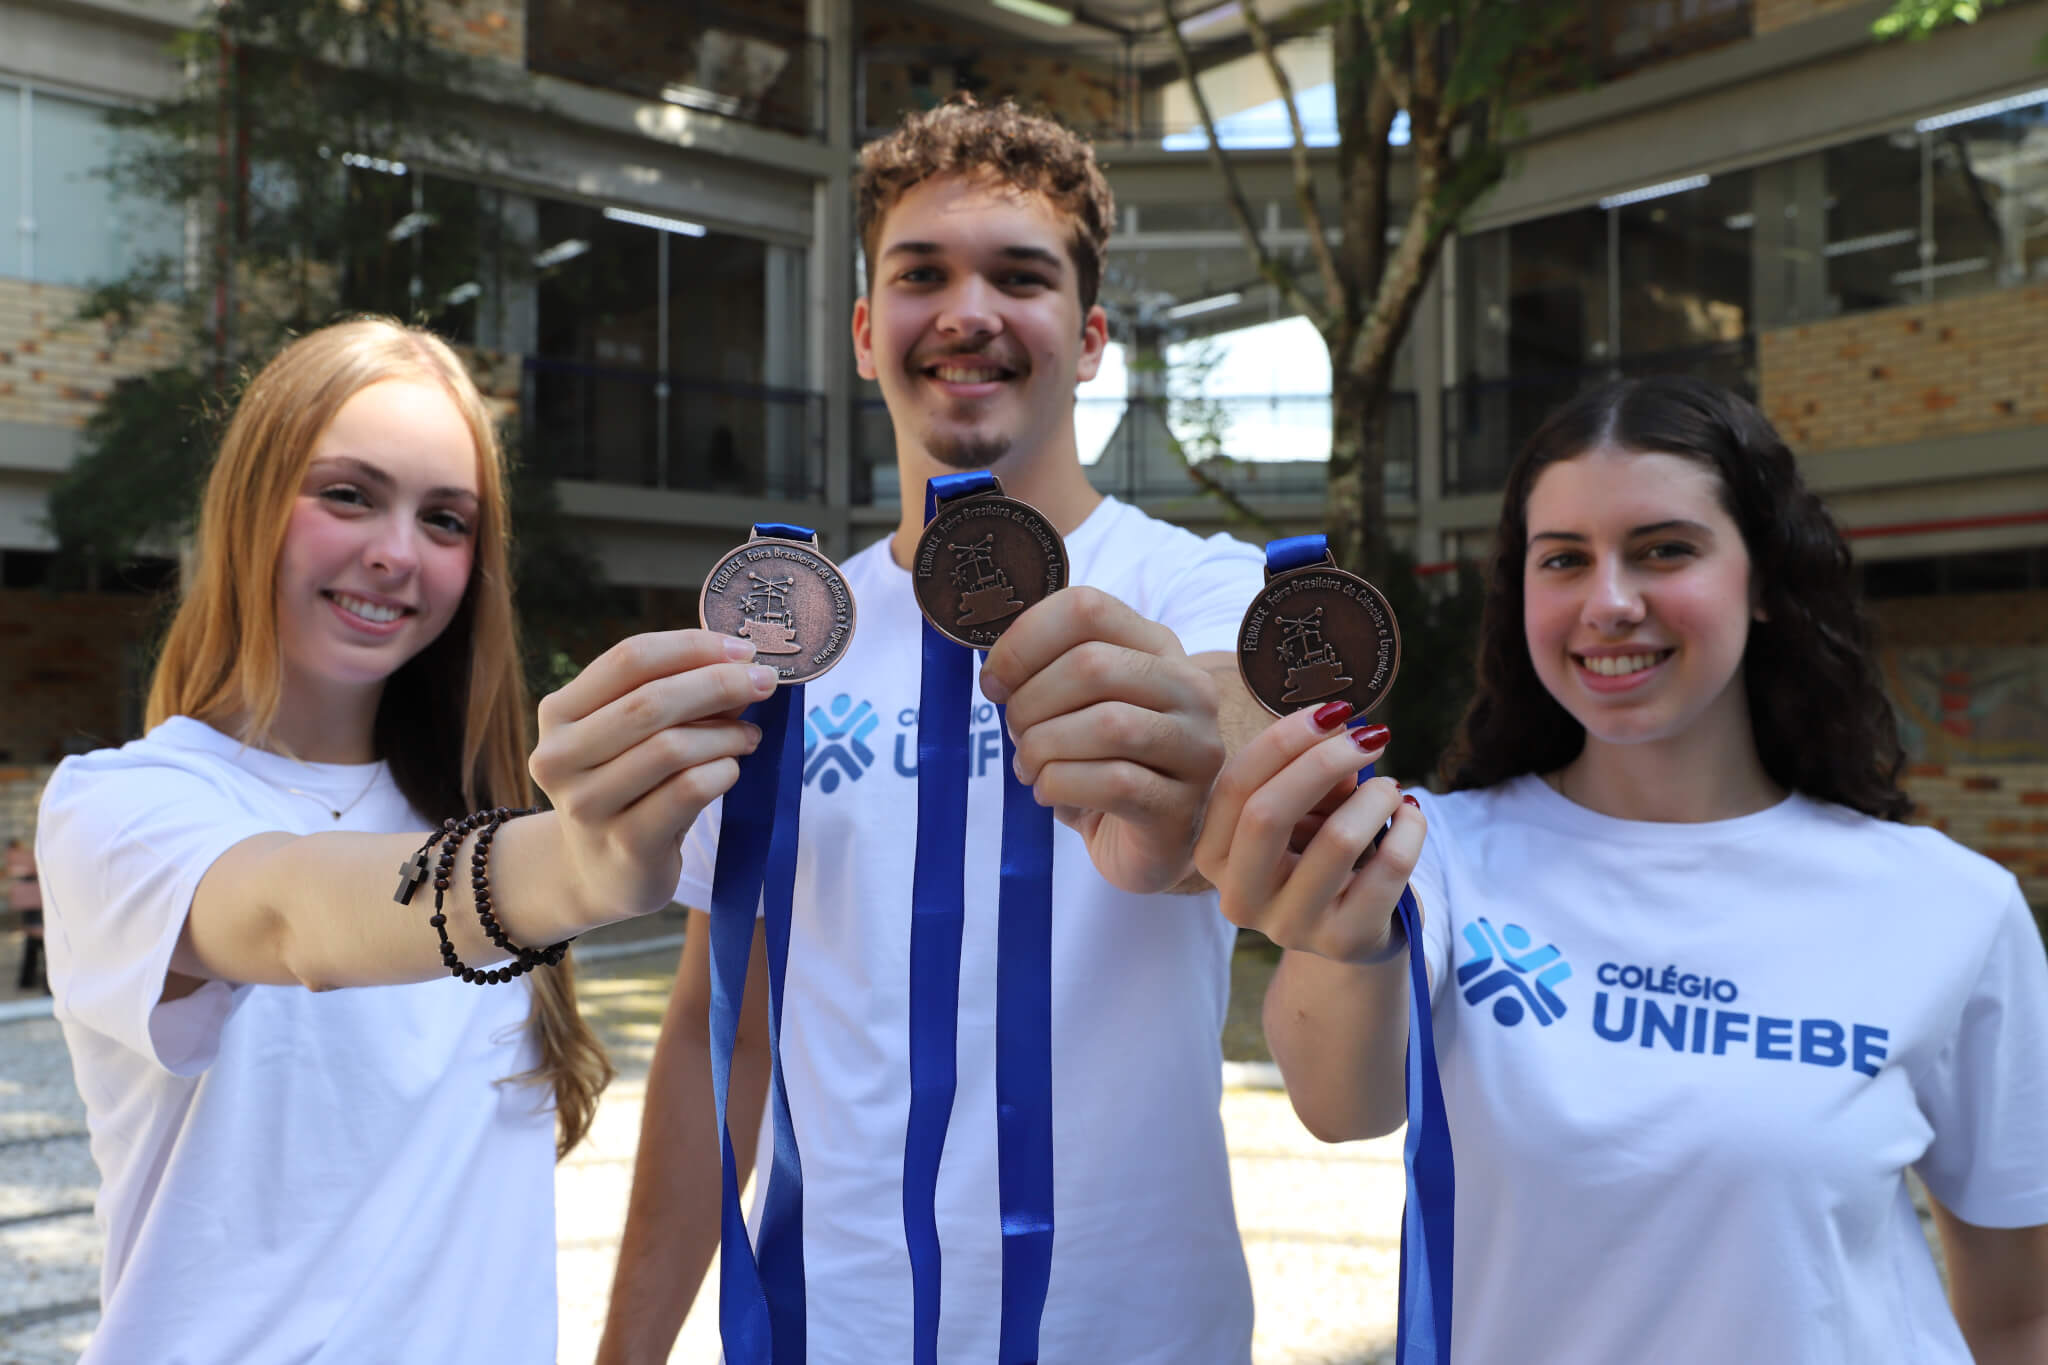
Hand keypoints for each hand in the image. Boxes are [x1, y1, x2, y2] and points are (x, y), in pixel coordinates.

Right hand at [528, 630, 774, 926]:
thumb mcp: (637, 736)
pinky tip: (731, 770)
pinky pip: (688, 791)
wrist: (602, 873)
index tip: (743, 650)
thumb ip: (678, 695)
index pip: (629, 659)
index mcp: (559, 713)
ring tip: (749, 736)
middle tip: (764, 683)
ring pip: (672, 747)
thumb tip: (742, 662)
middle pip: (650, 702)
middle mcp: (560, 757)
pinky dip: (722, 771)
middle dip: (719, 684)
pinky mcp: (625, 843)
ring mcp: (587, 804)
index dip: (692, 647)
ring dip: (726, 734)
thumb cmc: (630, 788)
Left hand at [980, 586, 1223, 893]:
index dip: (1025, 640)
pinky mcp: (1182, 805)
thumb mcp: (1078, 704)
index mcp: (1157, 646)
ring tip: (1030, 766)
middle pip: (1092, 664)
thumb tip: (996, 669)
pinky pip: (1114, 782)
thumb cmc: (1102, 762)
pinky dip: (1061, 785)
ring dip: (1044, 747)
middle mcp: (1190, 689)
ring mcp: (1196, 748)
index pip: (1087, 608)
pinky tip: (1049, 793)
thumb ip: (1047, 669)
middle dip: (1031, 702)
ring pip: (1108, 724)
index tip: (994, 682)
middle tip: (1016, 733)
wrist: (1148, 840)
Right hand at [1192, 705, 1423, 963]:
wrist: (1350, 930)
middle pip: (1268, 812)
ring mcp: (1289, 926)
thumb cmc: (1316, 854)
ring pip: (1337, 840)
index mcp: (1213, 855)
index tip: (1331, 711)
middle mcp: (1239, 897)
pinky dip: (1411, 828)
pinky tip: (1411, 814)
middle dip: (1326, 761)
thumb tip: (1343, 732)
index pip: (1235, 786)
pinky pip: (1388, 870)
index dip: (1283, 740)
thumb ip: (1310, 775)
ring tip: (1390, 787)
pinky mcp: (1343, 942)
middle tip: (1372, 735)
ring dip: (1375, 795)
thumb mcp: (1302, 811)